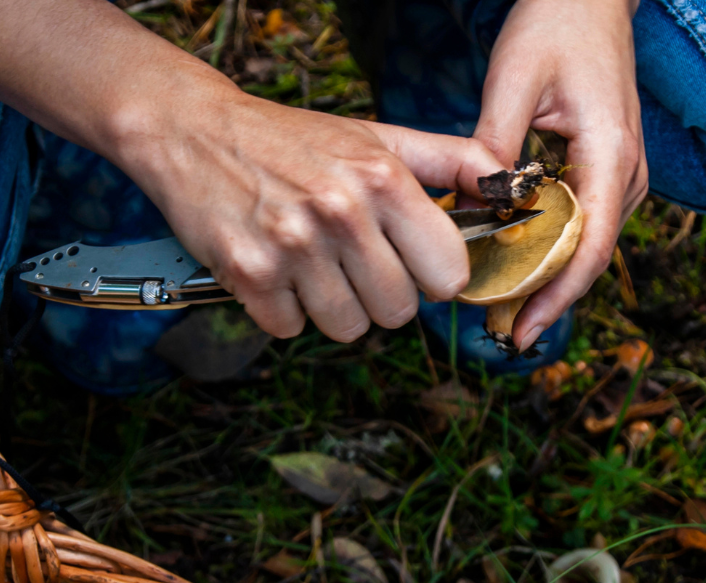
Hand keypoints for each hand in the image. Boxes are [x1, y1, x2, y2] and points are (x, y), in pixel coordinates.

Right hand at [114, 81, 502, 341]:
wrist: (194, 130)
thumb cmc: (294, 140)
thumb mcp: (377, 136)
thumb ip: (451, 159)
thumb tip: (511, 184)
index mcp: (383, 179)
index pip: (447, 274)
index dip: (431, 275)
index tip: (411, 262)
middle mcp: (342, 212)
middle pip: (397, 311)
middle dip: (378, 294)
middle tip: (349, 259)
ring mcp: (293, 245)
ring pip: (348, 328)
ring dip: (331, 306)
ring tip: (310, 262)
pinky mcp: (248, 273)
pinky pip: (290, 330)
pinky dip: (282, 309)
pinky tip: (273, 269)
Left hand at [474, 0, 648, 349]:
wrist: (590, 1)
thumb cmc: (554, 27)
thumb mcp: (512, 79)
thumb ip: (494, 144)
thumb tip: (476, 206)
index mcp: (611, 152)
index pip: (590, 245)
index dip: (557, 295)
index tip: (521, 328)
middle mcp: (627, 173)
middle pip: (591, 257)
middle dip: (548, 298)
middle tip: (499, 332)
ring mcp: (623, 174)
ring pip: (589, 246)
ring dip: (550, 279)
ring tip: (503, 311)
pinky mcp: (608, 172)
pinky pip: (584, 225)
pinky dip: (553, 251)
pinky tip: (518, 268)